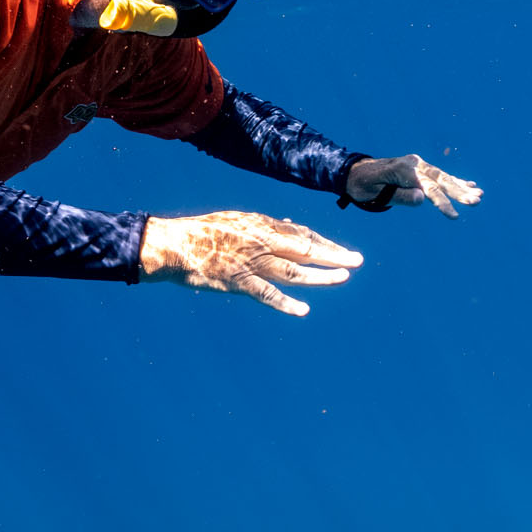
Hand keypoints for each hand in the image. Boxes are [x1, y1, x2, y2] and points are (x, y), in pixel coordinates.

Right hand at [139, 210, 363, 316]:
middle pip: (305, 249)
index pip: (301, 235)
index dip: (324, 243)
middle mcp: (261, 241)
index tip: (341, 251)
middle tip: (357, 261)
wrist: (174, 245)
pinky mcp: (238, 282)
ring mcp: (251, 262)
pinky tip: (304, 310)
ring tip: (342, 278)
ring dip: (320, 276)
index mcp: (261, 226)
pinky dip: (286, 303)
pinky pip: (267, 294)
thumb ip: (265, 226)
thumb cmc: (203, 233)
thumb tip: (290, 226)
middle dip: (334, 255)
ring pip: (293, 270)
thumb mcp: (237, 221)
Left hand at [342, 153, 482, 216]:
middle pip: (440, 179)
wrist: (353, 172)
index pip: (428, 188)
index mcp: (403, 169)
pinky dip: (455, 180)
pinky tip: (470, 184)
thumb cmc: (362, 185)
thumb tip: (423, 198)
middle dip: (459, 191)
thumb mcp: (375, 194)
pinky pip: (439, 176)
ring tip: (480, 195)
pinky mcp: (419, 169)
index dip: (442, 202)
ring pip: (443, 177)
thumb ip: (400, 196)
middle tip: (476, 201)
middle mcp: (413, 164)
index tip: (455, 215)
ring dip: (462, 187)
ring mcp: (417, 165)